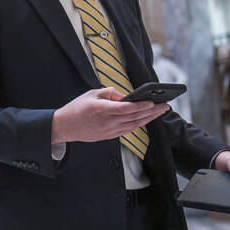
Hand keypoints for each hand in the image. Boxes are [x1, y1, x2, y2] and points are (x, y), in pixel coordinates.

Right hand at [51, 87, 168, 144]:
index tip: (153, 101)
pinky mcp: (109, 136)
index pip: (126, 108)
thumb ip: (110, 93)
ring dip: (149, 118)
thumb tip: (126, 96)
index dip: (141, 106)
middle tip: (165, 105)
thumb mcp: (91, 94)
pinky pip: (128, 130)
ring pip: (134, 125)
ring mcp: (109, 131)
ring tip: (160, 111)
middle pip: (135, 117)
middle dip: (152, 111)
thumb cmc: (76, 108)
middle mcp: (107, 122)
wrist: (64, 126)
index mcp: (101, 109)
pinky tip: (147, 119)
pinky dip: (139, 124)